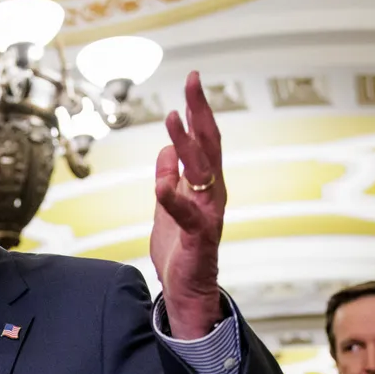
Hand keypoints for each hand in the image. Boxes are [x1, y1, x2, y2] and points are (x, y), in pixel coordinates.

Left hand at [151, 71, 226, 339]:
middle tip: (193, 81)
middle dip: (201, 111)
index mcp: (205, 184)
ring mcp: (208, 213)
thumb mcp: (167, 206)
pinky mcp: (200, 236)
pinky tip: (161, 184)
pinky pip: (187, 214)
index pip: (203, 140)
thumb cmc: (179, 252)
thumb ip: (169, 177)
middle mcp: (212, 193)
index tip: (192, 81)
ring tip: (173, 118)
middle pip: (210, 145)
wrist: (185, 292)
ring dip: (187, 144)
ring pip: (201, 171)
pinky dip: (174, 198)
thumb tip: (164, 149)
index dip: (197, 110)